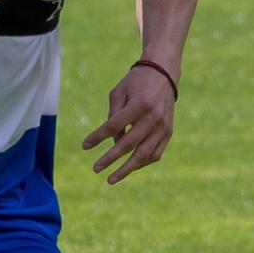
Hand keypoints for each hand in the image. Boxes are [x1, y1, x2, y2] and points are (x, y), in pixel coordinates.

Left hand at [83, 64, 175, 184]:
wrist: (164, 73)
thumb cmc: (136, 82)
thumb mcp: (119, 92)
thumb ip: (113, 117)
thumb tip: (113, 143)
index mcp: (139, 105)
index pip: (114, 126)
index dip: (98, 137)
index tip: (84, 146)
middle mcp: (153, 117)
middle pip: (128, 144)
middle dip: (110, 159)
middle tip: (95, 169)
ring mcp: (163, 127)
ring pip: (144, 155)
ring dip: (127, 169)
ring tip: (112, 178)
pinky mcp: (168, 132)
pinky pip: (155, 154)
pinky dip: (142, 163)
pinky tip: (129, 168)